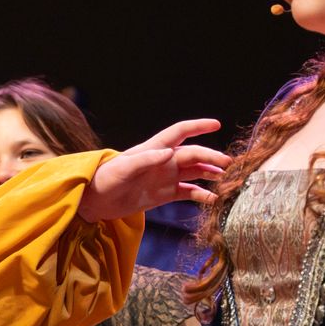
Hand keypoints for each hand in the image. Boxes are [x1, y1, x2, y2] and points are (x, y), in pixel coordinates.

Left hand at [80, 119, 228, 221]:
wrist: (94, 201)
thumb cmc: (104, 179)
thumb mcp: (123, 168)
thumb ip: (146, 160)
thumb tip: (169, 153)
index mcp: (153, 149)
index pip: (179, 132)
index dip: (197, 126)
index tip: (216, 124)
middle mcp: (163, 161)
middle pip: (193, 154)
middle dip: (212, 157)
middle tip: (230, 164)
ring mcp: (165, 177)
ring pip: (195, 172)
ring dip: (211, 173)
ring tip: (227, 178)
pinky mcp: (164, 194)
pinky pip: (188, 192)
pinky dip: (202, 195)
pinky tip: (215, 200)